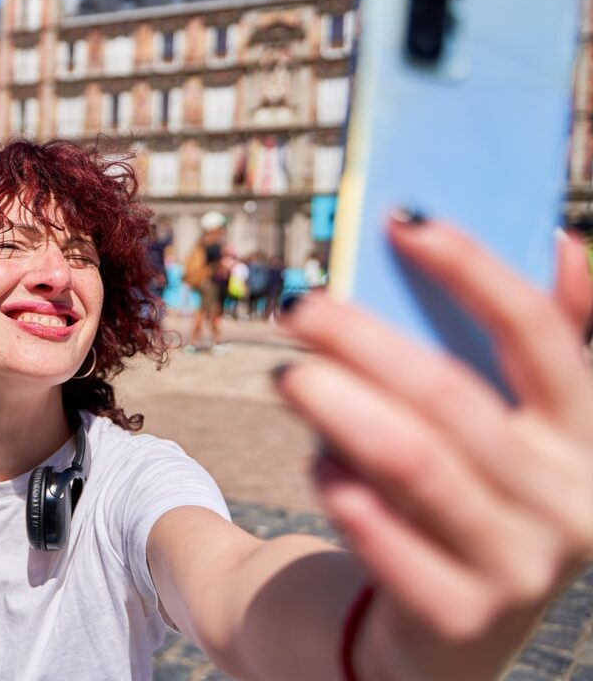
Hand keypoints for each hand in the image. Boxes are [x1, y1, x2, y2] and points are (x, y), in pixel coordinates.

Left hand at [276, 216, 592, 679]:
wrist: (450, 628)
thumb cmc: (471, 497)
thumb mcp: (515, 427)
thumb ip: (542, 344)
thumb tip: (565, 243)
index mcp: (587, 435)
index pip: (540, 333)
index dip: (471, 269)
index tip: (400, 219)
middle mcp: (570, 501)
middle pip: (452, 395)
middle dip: (364, 341)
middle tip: (299, 308)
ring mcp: (520, 565)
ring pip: (414, 461)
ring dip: (337, 407)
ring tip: (285, 375)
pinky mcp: (460, 614)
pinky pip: (385, 538)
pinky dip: (344, 490)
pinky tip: (318, 462)